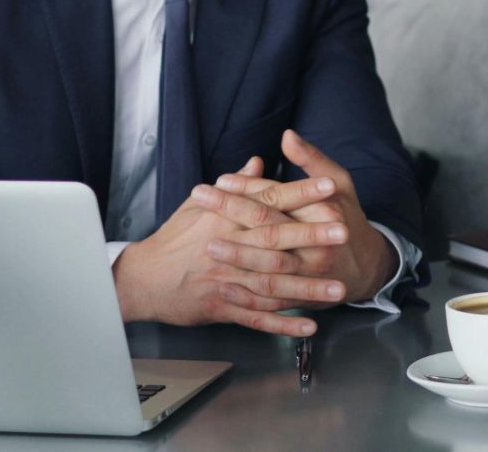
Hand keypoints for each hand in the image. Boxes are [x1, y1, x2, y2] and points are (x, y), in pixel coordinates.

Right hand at [112, 156, 340, 335]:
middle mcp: (227, 246)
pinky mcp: (221, 307)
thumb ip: (235, 186)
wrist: (142, 278)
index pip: (268, 200)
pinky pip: (257, 317)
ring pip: (272, 283)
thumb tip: (258, 161)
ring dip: (307, 287)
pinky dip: (283, 324)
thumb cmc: (173, 239)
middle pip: (275, 239)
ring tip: (338, 288)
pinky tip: (309, 325)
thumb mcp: (199, 205)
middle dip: (312, 236)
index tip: (330, 186)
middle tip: (345, 232)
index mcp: (224, 217)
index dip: (300, 193)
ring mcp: (225, 279)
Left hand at [202, 130, 396, 303]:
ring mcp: (311, 275)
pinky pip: (273, 300)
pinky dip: (248, 297)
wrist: (366, 267)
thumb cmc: (345, 217)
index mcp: (325, 212)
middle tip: (198, 201)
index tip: (220, 180)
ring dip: (237, 257)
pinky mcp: (304, 297)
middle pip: (269, 228)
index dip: (248, 187)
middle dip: (232, 214)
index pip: (279, 196)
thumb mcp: (339, 183)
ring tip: (207, 245)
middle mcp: (318, 244)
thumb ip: (312, 160)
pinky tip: (224, 288)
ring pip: (269, 267)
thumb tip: (287, 135)